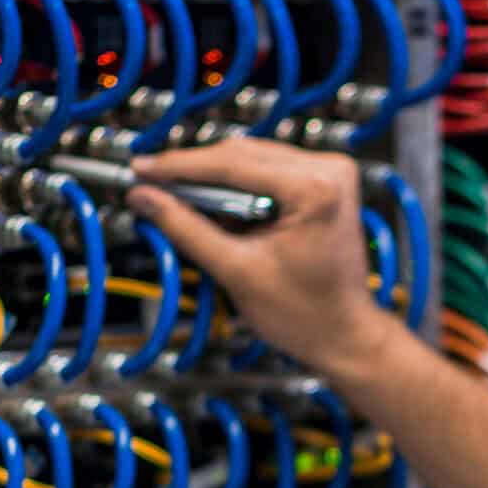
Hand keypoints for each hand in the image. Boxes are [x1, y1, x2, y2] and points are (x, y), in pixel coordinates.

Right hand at [126, 139, 395, 387]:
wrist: (345, 333)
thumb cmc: (307, 314)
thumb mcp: (236, 270)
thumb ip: (186, 228)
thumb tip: (146, 198)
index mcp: (315, 188)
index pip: (231, 164)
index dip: (178, 166)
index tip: (142, 169)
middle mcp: (329, 169)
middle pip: (241, 154)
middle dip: (193, 170)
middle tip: (149, 183)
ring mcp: (331, 172)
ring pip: (252, 158)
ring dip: (213, 177)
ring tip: (174, 195)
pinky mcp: (326, 181)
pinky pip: (269, 170)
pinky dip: (238, 184)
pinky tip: (211, 201)